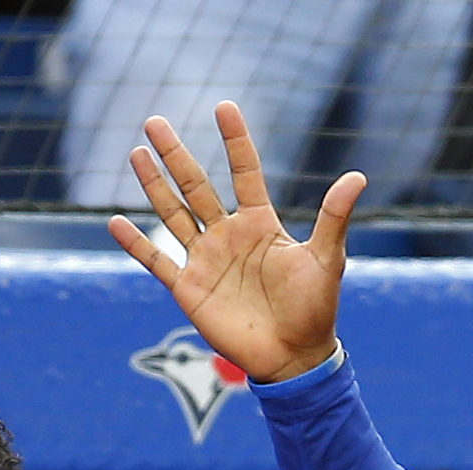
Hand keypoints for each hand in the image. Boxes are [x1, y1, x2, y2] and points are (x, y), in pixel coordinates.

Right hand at [109, 103, 356, 387]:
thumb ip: (334, 217)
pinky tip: (115, 222)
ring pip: (173, 214)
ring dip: (154, 185)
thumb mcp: (326, 259)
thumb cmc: (315, 309)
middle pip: (196, 185)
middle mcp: (228, 236)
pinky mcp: (189, 288)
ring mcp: (206, 260)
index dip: (235, 141)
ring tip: (137, 153)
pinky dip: (135, 244)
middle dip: (176, 154)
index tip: (225, 107)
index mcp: (260, 224)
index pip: (244, 172)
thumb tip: (358, 177)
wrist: (295, 358)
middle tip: (155, 121)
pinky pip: (156, 261)